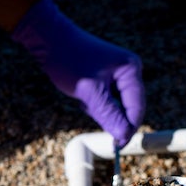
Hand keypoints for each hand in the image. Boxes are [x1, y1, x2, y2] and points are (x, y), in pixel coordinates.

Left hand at [12, 0, 144, 147]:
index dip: (128, 128)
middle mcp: (129, 72)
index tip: (115, 145)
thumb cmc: (69, 60)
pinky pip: (106, 101)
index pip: (137, 108)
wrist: (49, 39)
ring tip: (83, 96)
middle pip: (128, 109)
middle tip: (88, 106)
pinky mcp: (107, 78)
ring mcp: (118, 75)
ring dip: (99, 109)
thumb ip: (109, 116)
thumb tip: (124, 137)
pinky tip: (82, 93)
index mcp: (131, 70)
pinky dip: (94, 103)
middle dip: (109, 114)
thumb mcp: (90, 93)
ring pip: (115, 107)